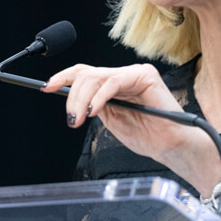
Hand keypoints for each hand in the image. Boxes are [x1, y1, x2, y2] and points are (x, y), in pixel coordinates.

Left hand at [43, 64, 214, 177]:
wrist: (172, 146)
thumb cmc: (148, 136)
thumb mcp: (112, 121)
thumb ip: (95, 106)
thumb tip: (74, 99)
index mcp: (115, 85)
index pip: (85, 74)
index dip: (63, 78)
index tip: (47, 87)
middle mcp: (124, 75)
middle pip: (86, 74)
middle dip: (72, 95)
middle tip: (71, 117)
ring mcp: (135, 73)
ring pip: (96, 77)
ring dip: (82, 99)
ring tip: (80, 117)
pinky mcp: (145, 76)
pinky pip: (113, 82)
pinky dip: (99, 97)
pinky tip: (93, 110)